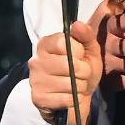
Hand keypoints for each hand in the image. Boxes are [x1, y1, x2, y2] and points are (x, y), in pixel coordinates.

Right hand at [29, 4, 107, 119]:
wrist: (79, 97)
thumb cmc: (83, 70)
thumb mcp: (89, 50)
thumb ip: (85, 35)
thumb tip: (77, 24)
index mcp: (46, 44)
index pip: (62, 42)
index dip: (78, 51)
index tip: (81, 56)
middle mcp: (36, 60)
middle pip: (67, 64)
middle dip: (83, 72)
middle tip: (82, 75)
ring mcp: (35, 80)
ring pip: (68, 83)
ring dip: (80, 87)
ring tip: (77, 86)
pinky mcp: (38, 98)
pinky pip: (65, 99)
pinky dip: (73, 100)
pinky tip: (70, 97)